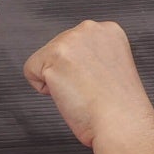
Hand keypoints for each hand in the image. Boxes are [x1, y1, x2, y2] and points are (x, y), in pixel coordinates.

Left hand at [21, 20, 153, 153]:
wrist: (122, 124)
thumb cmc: (119, 109)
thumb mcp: (111, 68)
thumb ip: (90, 56)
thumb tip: (67, 61)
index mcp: (108, 30)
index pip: (74, 46)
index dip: (81, 71)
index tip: (98, 83)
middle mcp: (90, 29)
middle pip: (57, 50)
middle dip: (68, 74)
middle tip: (90, 90)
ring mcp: (71, 40)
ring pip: (44, 61)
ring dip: (58, 82)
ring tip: (82, 92)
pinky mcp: (54, 55)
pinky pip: (31, 71)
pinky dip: (43, 89)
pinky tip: (69, 94)